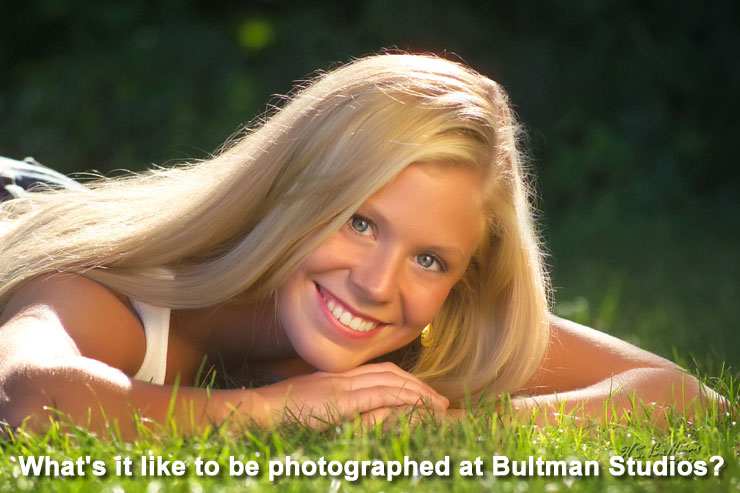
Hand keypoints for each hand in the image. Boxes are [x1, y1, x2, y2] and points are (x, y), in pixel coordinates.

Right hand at [251, 362, 448, 427]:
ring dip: (418, 393)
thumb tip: (345, 413)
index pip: (380, 372)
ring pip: (391, 383)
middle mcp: (344, 377)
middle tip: (439, 401)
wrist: (259, 409)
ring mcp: (343, 386)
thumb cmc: (278, 412)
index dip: (405, 380)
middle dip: (419, 386)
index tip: (422, 393)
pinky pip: (381, 396)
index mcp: (337, 377)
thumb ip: (329, 404)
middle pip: (391, 374)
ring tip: (438, 407)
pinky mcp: (341, 400)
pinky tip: (420, 406)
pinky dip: (404, 399)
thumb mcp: (308, 404)